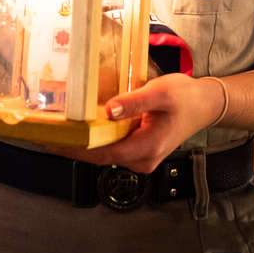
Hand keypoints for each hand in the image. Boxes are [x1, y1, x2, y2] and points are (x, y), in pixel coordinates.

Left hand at [61, 74, 226, 173]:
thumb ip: (134, 102)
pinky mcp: (139, 150)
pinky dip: (97, 138)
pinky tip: (84, 126)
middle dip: (75, 146)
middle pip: (100, 156)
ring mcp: (140, 157)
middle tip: (48, 132)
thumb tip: (109, 109)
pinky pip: (113, 146)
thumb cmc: (186, 98)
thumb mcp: (160, 93)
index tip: (55, 141)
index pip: (103, 154)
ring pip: (105, 152)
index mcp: (147, 148)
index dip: (76, 149)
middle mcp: (142, 159)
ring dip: (85, 142)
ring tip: (61, 128)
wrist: (204, 104)